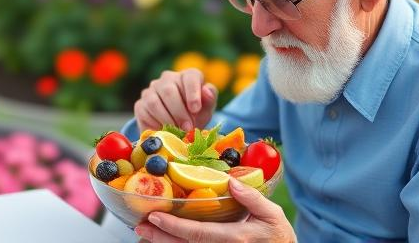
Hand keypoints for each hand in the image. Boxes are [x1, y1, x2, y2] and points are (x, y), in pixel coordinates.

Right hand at [134, 69, 217, 131]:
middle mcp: (167, 78)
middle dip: (179, 112)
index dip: (193, 93)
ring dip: (167, 119)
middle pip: (169, 91)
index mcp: (187, 76)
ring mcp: (151, 90)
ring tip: (177, 131)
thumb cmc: (196, 115)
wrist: (179, 128)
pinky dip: (155, 123)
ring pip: (154, 102)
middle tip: (187, 128)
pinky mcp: (140, 104)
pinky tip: (164, 130)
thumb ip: (210, 98)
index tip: (196, 109)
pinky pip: (145, 112)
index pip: (190, 77)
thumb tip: (207, 91)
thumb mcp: (207, 108)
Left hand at [134, 178, 296, 242]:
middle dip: (160, 237)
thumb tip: (231, 182)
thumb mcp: (273, 215)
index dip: (174, 227)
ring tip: (145, 233)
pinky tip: (163, 239)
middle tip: (140, 227)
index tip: (155, 218)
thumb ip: (253, 198)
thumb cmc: (279, 237)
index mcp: (235, 238)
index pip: (198, 233)